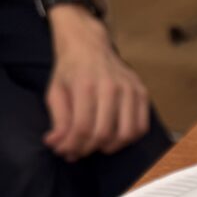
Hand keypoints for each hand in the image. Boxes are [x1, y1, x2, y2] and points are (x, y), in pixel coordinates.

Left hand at [43, 6, 149, 160]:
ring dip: (109, 147)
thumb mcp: (55, 92)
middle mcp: (110, 87)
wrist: (89, 45)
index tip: (65, 151)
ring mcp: (129, 89)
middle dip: (88, 149)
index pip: (82, 128)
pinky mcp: (141, 92)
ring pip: (125, 134)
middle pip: (103, 134)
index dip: (73, 146)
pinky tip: (115, 137)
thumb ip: (57, 120)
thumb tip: (57, 144)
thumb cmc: (71, 70)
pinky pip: (141, 126)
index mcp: (85, 85)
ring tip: (96, 146)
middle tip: (78, 151)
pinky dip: (129, 138)